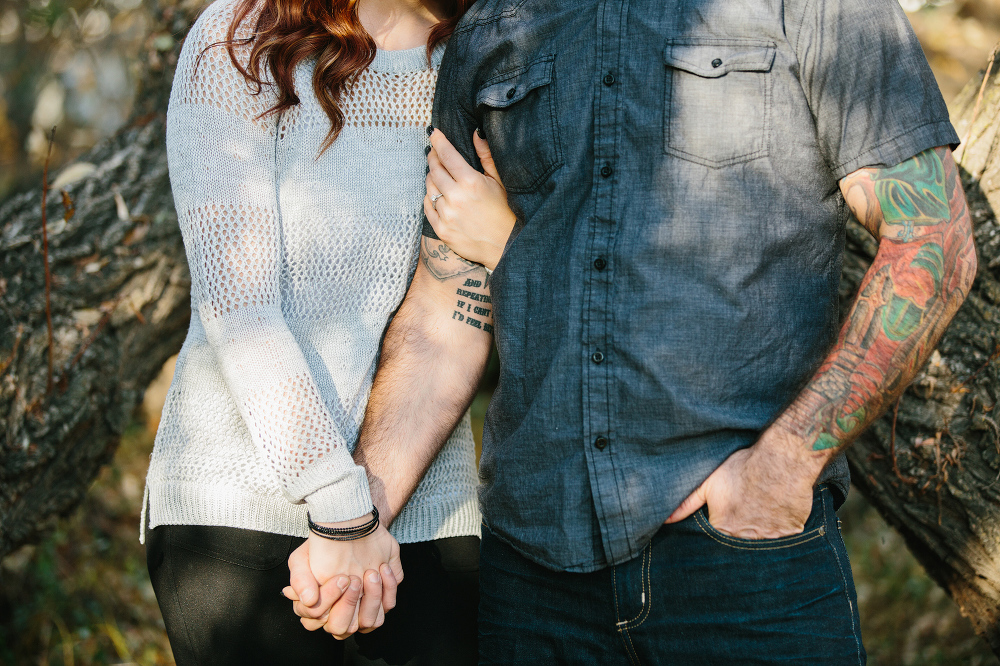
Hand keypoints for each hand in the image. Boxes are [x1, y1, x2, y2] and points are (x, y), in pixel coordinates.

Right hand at [284, 521, 402, 637]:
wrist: (351, 528)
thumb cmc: (324, 548)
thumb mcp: (301, 559)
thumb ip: (300, 580)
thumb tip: (309, 600)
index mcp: (319, 607)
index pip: (319, 619)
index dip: (329, 600)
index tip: (339, 578)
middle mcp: (341, 611)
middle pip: (342, 628)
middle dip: (349, 604)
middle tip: (353, 579)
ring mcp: (362, 607)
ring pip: (370, 622)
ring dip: (372, 598)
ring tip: (371, 573)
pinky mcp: (383, 598)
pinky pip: (389, 605)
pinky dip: (388, 587)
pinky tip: (383, 568)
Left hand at [424, 129, 515, 269]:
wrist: (505, 247)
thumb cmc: (505, 212)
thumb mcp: (500, 182)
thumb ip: (486, 156)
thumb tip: (476, 133)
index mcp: (471, 183)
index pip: (447, 155)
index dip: (438, 142)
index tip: (433, 133)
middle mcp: (456, 198)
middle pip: (434, 170)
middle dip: (433, 157)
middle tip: (434, 153)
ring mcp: (447, 215)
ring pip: (429, 188)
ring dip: (432, 178)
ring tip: (438, 175)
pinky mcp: (442, 230)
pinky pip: (427, 207)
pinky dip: (429, 198)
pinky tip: (437, 194)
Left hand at [664, 431, 819, 538]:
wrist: (780, 459)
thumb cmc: (742, 468)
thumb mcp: (709, 484)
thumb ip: (687, 504)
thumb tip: (666, 520)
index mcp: (723, 529)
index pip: (718, 538)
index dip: (723, 524)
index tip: (729, 511)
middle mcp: (746, 539)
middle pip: (740, 541)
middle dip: (742, 529)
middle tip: (748, 507)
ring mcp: (771, 537)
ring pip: (763, 539)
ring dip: (762, 527)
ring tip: (763, 504)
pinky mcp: (791, 532)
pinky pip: (785, 534)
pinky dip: (782, 524)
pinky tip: (778, 507)